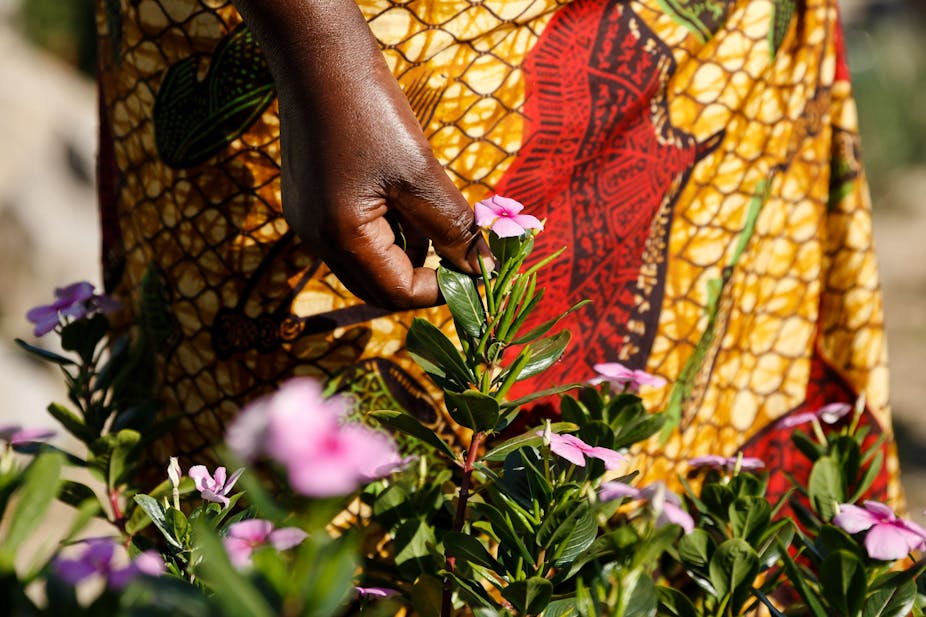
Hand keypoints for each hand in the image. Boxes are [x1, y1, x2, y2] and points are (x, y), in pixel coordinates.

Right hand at [234, 0, 491, 308]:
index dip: (440, 289)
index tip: (475, 269)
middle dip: (421, 277)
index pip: (397, 293)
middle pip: (377, 287)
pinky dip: (383, 232)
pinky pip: (350, 236)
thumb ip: (453, 228)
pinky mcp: (307, 201)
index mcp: (340, 238)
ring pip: (364, 262)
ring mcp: (306, 221)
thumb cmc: (371, 110)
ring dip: (404, 253)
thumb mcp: (421, 174)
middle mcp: (315, 239)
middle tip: (459, 252)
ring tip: (433, 218)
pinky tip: (404, 201)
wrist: (317, 56)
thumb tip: (485, 268)